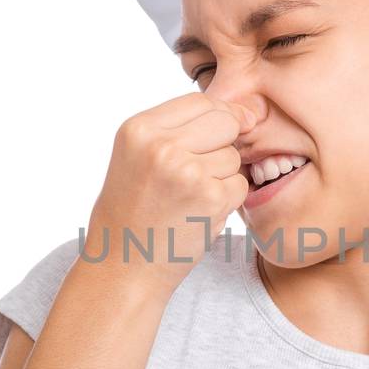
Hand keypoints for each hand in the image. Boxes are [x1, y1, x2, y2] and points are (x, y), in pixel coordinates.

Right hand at [85, 92, 257, 295]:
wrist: (123, 268)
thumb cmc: (133, 212)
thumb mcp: (137, 157)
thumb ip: (179, 130)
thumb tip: (245, 111)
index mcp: (138, 128)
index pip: (200, 101)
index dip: (218, 116)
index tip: (220, 136)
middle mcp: (161, 145)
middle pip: (224, 121)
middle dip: (224, 144)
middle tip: (200, 172)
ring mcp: (187, 171)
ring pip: (233, 157)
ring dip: (223, 178)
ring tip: (189, 199)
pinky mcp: (210, 197)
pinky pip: (240, 185)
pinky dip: (227, 201)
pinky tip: (198, 214)